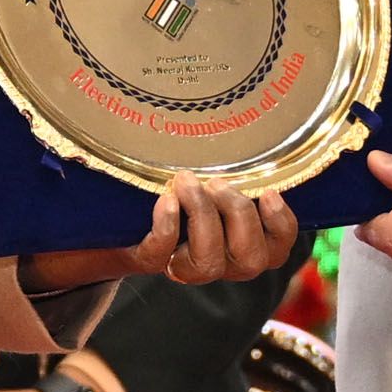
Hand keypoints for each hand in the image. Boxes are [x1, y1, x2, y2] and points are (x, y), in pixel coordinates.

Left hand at [25, 170, 301, 291]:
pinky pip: (161, 253)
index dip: (281, 227)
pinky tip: (164, 199)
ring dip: (203, 217)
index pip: (277, 252)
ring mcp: (182, 264)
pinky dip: (166, 225)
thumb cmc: (169, 188)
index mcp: (239, 243)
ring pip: (211, 264)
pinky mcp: (147, 259)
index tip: (268, 191)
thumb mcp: (206, 178)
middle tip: (217, 182)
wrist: (110, 216)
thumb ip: (230, 169)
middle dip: (239, 216)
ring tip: (186, 181)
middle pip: (251, 260)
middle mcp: (218, 262)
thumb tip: (253, 126)